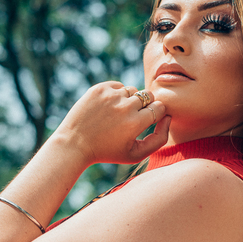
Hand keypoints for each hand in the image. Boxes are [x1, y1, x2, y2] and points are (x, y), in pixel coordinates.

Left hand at [53, 82, 170, 165]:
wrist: (74, 144)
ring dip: (130, 100)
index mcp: (135, 123)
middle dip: (145, 106)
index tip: (147, 122)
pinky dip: (117, 95)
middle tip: (132, 119)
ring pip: (133, 90)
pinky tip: (108, 109)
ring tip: (118, 115)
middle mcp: (124, 107)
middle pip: (148, 96)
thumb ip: (158, 139)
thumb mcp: (135, 154)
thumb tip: (168, 118)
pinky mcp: (99, 88)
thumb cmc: (108, 152)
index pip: (160, 108)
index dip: (156, 114)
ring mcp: (111, 95)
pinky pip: (118, 86)